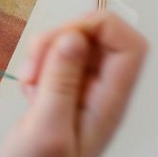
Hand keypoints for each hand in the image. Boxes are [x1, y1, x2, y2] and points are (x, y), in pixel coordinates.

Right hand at [0, 11, 147, 156]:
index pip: (128, 44)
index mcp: (110, 102)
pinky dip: (35, 65)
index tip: (64, 37)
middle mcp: (101, 92)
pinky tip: (29, 89)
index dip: (97, 28)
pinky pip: (53, 59)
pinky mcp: (62, 91)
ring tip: (30, 81)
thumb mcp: (47, 128)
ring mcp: (82, 90)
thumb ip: (61, 81)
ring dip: (43, 54)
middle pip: (97, 37)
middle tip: (37, 61)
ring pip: (72, 45)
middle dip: (60, 39)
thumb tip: (74, 38)